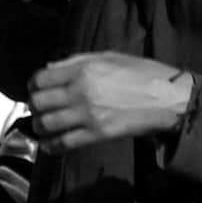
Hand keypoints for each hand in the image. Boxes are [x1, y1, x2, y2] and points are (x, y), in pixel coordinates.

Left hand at [28, 54, 195, 149]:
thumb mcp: (109, 56)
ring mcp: (88, 114)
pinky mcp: (97, 134)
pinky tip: (49, 145)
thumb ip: (76, 60)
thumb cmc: (143, 73)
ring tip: (42, 127)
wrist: (168, 98)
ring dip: (40, 126)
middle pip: (39, 102)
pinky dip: (51, 146)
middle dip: (35, 106)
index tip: (35, 90)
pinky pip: (64, 142)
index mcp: (83, 69)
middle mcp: (80, 91)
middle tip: (39, 109)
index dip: (33, 85)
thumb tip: (50, 68)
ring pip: (47, 123)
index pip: (42, 79)